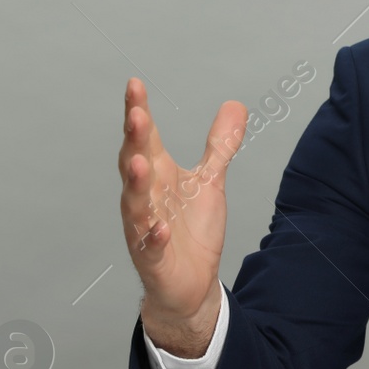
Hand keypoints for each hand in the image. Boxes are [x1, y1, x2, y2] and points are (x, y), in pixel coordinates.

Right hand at [117, 77, 246, 357]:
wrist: (189, 283)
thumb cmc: (191, 230)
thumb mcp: (210, 181)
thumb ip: (220, 145)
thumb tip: (234, 104)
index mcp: (158, 175)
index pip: (146, 138)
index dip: (139, 111)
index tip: (135, 84)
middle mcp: (145, 197)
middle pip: (134, 163)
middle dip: (134, 139)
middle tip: (135, 113)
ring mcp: (144, 227)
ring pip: (134, 203)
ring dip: (136, 183)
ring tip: (139, 162)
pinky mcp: (152, 258)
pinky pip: (149, 246)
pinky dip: (152, 236)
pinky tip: (158, 227)